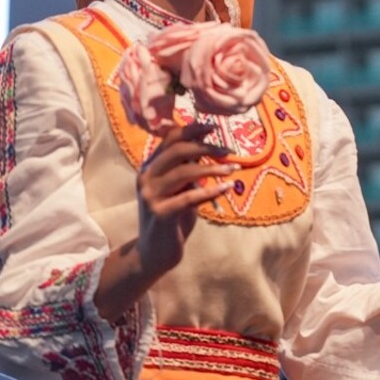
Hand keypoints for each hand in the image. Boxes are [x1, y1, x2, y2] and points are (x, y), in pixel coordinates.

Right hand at [135, 122, 234, 277]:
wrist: (154, 252)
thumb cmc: (172, 217)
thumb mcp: (180, 189)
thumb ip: (188, 170)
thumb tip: (211, 148)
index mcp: (150, 167)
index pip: (169, 139)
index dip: (192, 129)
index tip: (214, 127)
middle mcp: (146, 177)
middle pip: (177, 150)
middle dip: (206, 147)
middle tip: (229, 150)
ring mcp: (151, 196)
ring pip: (184, 172)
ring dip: (213, 168)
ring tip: (234, 168)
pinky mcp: (161, 214)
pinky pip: (190, 198)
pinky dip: (212, 190)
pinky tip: (228, 187)